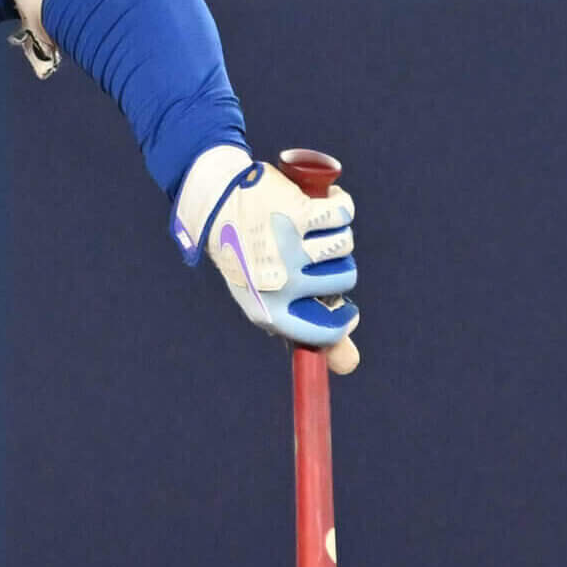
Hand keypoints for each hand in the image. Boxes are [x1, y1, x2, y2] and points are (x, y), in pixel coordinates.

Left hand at [174, 145, 359, 373]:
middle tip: (304, 251)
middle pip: (346, 279)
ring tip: (302, 225)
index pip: (328, 331)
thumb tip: (350, 364)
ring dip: (331, 230)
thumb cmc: (249, 258)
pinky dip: (335, 203)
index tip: (345, 309)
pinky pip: (343, 213)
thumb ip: (314, 332)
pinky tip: (314, 202)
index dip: (343, 319)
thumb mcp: (273, 300)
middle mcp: (281, 285)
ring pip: (344, 244)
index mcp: (269, 313)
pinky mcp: (299, 215)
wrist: (216, 203)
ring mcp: (290, 250)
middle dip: (334, 263)